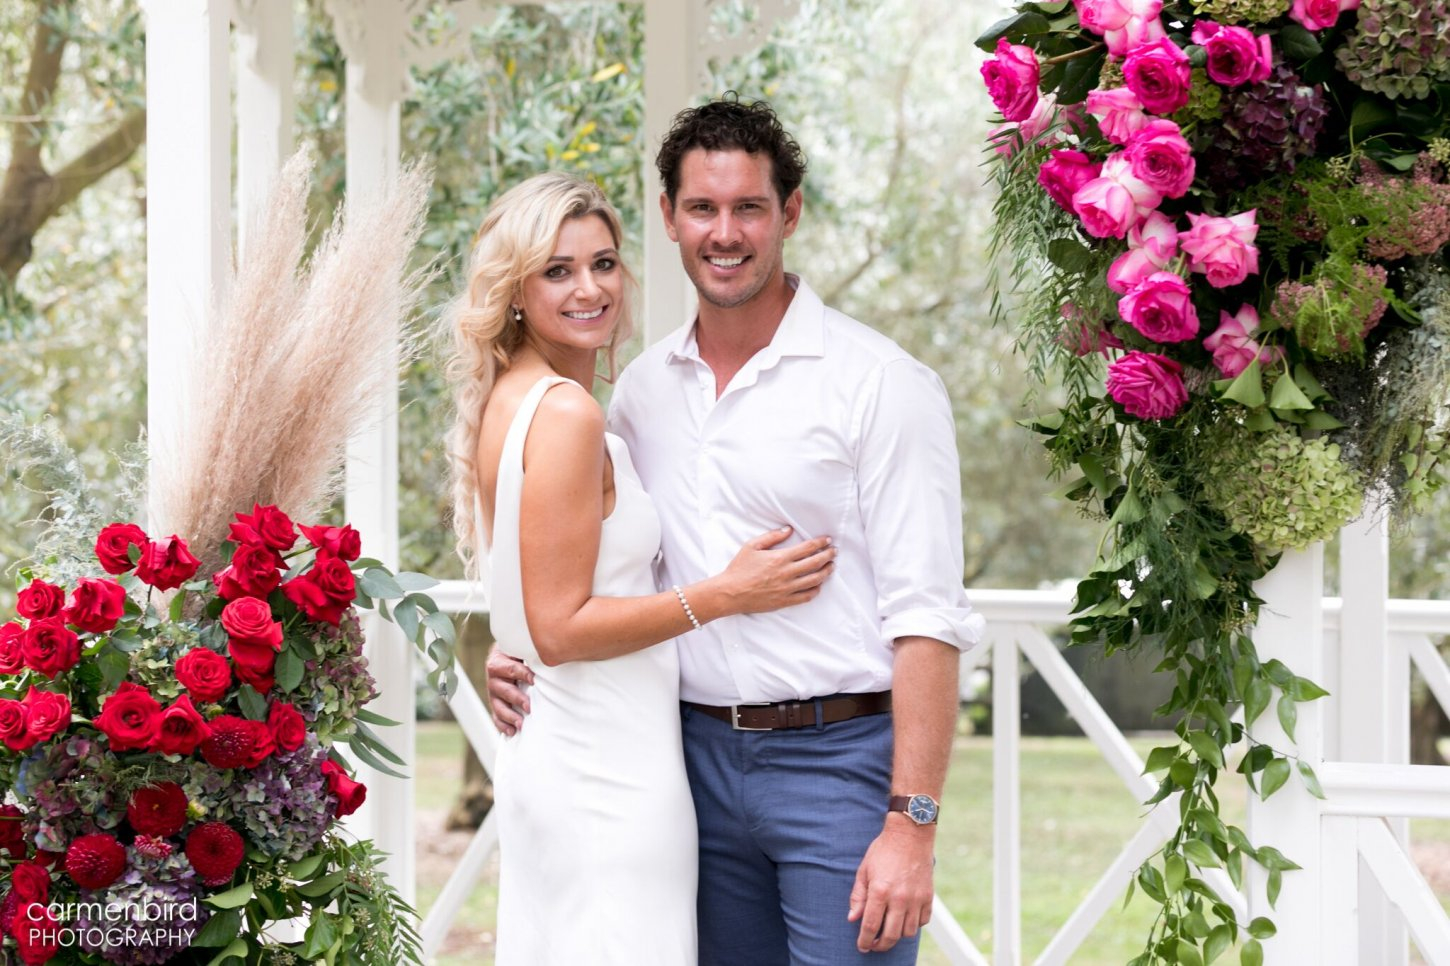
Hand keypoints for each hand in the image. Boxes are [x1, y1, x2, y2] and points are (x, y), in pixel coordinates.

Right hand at [485, 645, 533, 735]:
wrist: (504, 654)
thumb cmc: (518, 652)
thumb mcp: (520, 648)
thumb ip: (530, 651)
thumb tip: (550, 652)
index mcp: (499, 661)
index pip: (510, 668)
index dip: (522, 674)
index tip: (534, 680)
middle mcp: (493, 677)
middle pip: (503, 689)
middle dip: (517, 699)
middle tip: (529, 707)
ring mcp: (493, 692)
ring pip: (498, 705)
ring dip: (509, 716)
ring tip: (520, 724)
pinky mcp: (495, 703)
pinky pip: (496, 716)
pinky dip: (502, 725)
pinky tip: (511, 732)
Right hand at [715, 526, 834, 615]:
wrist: (730, 593)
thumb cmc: (739, 568)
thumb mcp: (752, 546)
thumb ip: (771, 537)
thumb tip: (788, 530)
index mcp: (780, 558)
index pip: (807, 548)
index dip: (820, 543)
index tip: (828, 540)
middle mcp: (787, 573)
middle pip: (815, 563)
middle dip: (828, 556)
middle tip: (834, 551)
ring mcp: (787, 588)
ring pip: (814, 580)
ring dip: (826, 572)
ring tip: (831, 567)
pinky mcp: (785, 601)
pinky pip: (806, 596)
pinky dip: (816, 590)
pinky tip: (818, 585)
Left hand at [846, 818, 935, 952]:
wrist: (910, 834)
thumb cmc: (883, 850)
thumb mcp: (864, 870)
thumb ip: (858, 896)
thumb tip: (853, 918)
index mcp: (880, 891)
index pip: (871, 926)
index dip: (865, 941)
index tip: (862, 947)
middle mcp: (899, 898)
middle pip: (891, 935)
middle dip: (880, 945)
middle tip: (874, 945)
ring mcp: (916, 898)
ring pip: (908, 932)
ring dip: (897, 936)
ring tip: (889, 930)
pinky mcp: (928, 896)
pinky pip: (922, 921)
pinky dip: (914, 925)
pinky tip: (905, 919)